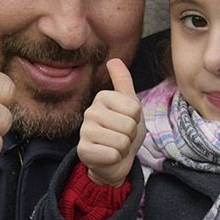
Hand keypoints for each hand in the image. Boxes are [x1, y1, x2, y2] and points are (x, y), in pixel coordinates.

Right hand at [77, 58, 144, 186]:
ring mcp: (84, 131)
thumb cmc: (124, 130)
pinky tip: (108, 156)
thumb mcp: (130, 104)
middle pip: (128, 125)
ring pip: (121, 141)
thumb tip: (113, 60)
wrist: (116, 159)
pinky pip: (113, 154)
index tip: (127, 121)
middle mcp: (90, 111)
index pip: (134, 108)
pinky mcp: (83, 151)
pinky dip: (115, 159)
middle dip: (130, 135)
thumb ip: (123, 81)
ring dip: (123, 148)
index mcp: (102, 97)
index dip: (136, 119)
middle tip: (121, 136)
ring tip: (116, 146)